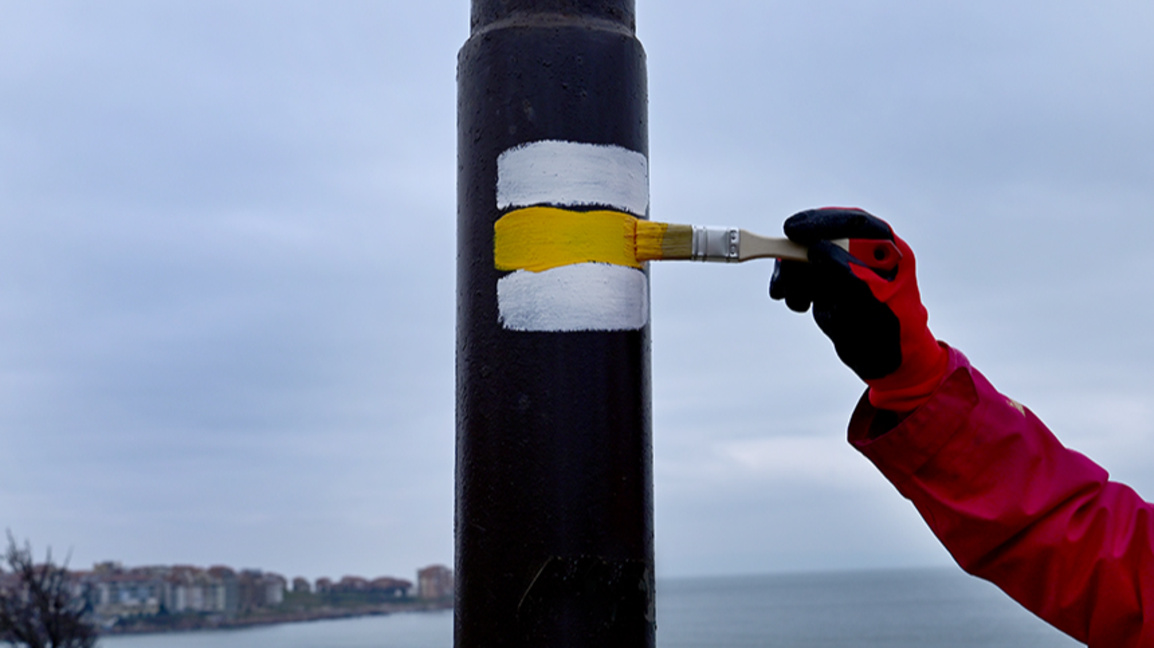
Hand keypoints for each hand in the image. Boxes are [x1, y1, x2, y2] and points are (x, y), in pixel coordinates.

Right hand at [769, 207, 946, 410]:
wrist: (885, 362)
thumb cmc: (890, 334)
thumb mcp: (871, 305)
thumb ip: (847, 273)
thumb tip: (817, 249)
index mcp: (886, 251)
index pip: (854, 223)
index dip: (821, 222)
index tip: (792, 231)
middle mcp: (863, 253)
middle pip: (823, 235)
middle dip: (798, 252)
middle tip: (781, 266)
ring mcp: (843, 265)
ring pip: (806, 253)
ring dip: (792, 273)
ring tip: (791, 299)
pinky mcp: (827, 281)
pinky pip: (801, 273)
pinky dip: (791, 285)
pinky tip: (796, 303)